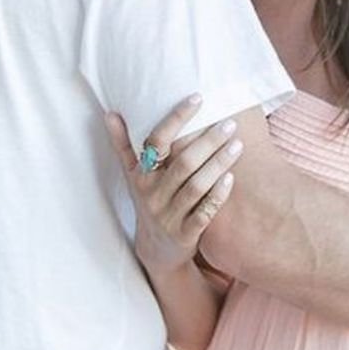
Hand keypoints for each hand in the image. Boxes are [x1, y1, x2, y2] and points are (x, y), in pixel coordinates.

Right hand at [106, 95, 242, 273]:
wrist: (156, 251)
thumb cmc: (148, 201)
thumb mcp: (133, 175)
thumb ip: (124, 144)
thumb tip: (110, 113)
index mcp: (141, 175)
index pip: (157, 141)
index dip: (176, 118)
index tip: (198, 98)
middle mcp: (153, 194)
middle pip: (182, 163)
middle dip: (208, 141)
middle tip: (230, 123)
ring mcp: (169, 216)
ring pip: (195, 186)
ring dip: (218, 164)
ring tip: (238, 145)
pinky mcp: (185, 234)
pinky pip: (204, 213)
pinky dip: (217, 195)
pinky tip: (232, 178)